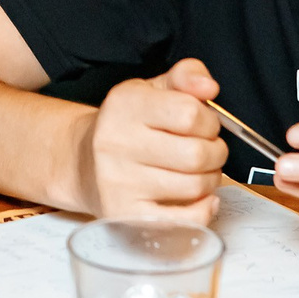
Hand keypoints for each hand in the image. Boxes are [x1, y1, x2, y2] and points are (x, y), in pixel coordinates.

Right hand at [76, 58, 228, 223]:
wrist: (82, 162)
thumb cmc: (126, 126)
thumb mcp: (151, 90)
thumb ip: (185, 77)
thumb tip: (208, 87)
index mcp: (125, 105)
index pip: (190, 114)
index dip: (209, 121)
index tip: (205, 125)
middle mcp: (116, 143)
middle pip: (197, 154)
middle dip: (216, 152)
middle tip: (208, 150)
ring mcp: (119, 183)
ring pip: (195, 186)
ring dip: (211, 179)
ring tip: (200, 171)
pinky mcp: (125, 215)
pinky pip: (184, 220)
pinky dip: (204, 210)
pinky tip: (201, 198)